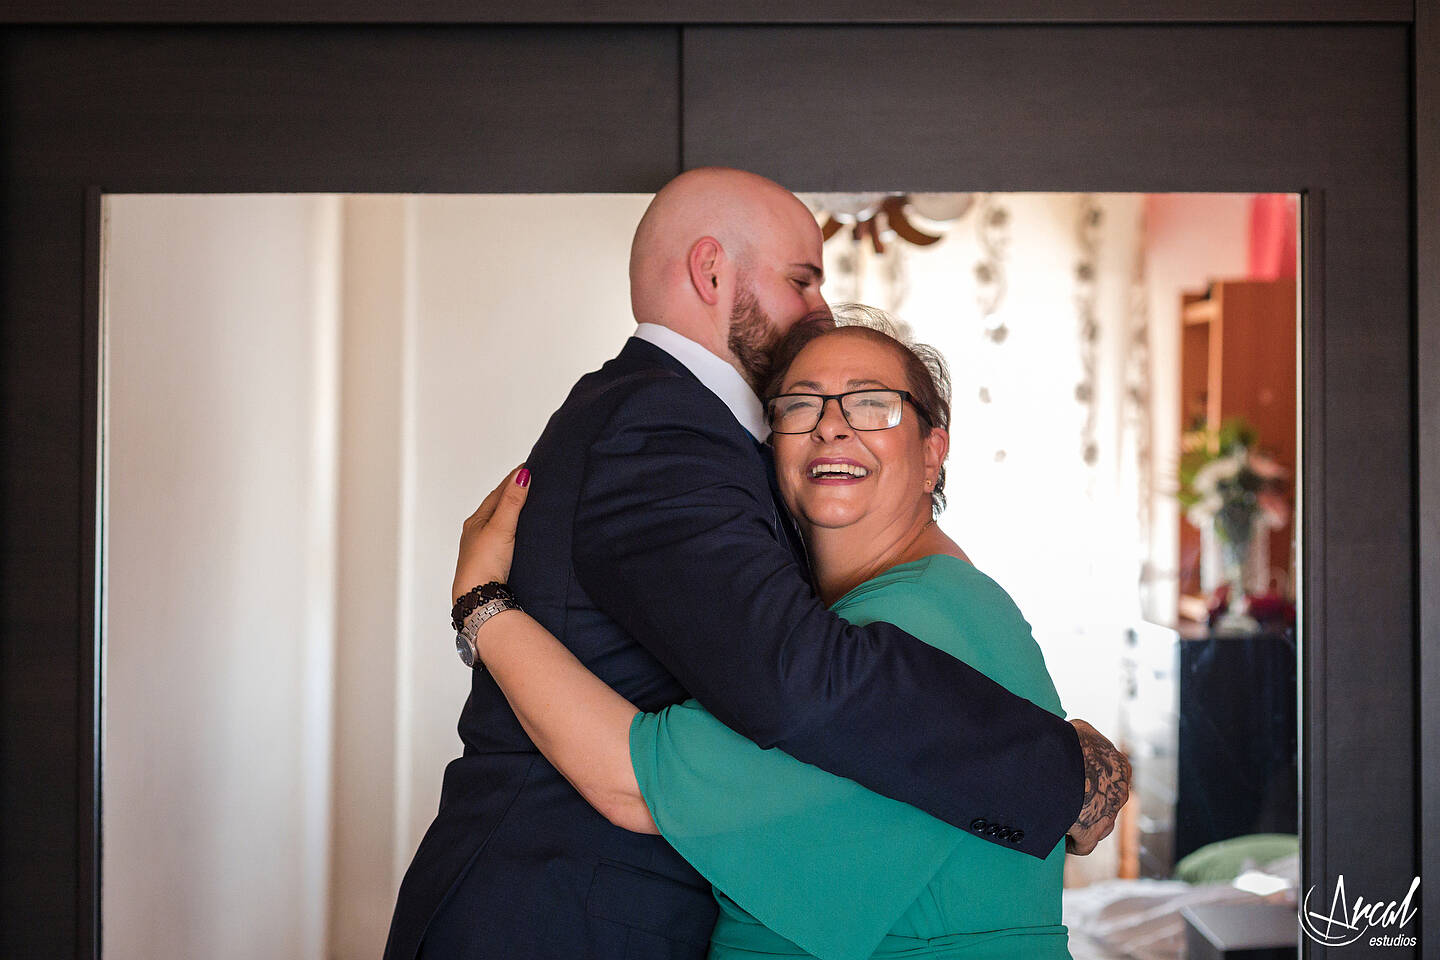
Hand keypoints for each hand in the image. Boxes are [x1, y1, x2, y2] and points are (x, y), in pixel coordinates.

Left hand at [452, 464, 531, 603]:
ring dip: (509, 511)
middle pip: (495, 506)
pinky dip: (510, 528)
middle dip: (510, 492)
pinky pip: (501, 537)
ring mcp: (482, 548)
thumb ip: (512, 501)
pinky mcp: (490, 562)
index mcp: (476, 521)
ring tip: (523, 502)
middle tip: (526, 479)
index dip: (513, 479)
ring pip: (497, 523)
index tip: (526, 467)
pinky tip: (516, 534)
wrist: (477, 598)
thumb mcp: (501, 527)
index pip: (498, 493)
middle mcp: (476, 533)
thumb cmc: (483, 564)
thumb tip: (522, 475)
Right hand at [1065, 718, 1130, 855]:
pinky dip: (1074, 844)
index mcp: (1120, 766)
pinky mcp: (1090, 832)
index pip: (1112, 776)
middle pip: (1106, 802)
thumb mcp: (1080, 729)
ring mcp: (1107, 814)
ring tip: (1064, 821)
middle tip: (1067, 800)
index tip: (1079, 780)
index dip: (1094, 779)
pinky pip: (1084, 845)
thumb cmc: (1069, 741)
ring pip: (1101, 826)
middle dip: (1090, 803)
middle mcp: (1119, 791)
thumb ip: (1084, 738)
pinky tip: (1062, 841)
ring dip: (1085, 824)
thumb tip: (1074, 736)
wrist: (1059, 760)